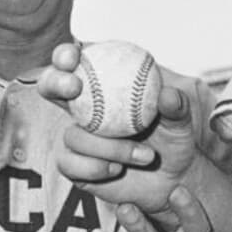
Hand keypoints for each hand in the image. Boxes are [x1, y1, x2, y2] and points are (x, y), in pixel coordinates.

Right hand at [41, 43, 198, 211]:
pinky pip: (69, 163)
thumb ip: (177, 106)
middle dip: (54, 81)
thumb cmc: (174, 138)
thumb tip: (167, 95)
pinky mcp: (73, 165)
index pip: (76, 62)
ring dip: (109, 148)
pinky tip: (117, 170)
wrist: (173, 177)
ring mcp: (76, 136)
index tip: (74, 56)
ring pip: (72, 135)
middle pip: (50, 86)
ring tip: (146, 156)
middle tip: (74, 87)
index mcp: (104, 84)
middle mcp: (84, 107)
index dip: (65, 54)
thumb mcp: (181, 119)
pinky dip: (95, 167)